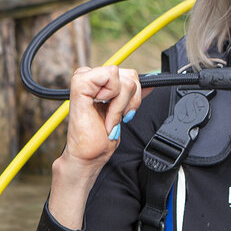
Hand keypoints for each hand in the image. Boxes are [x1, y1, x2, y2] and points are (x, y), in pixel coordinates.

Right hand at [48, 66, 142, 229]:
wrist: (89, 156)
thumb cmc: (101, 138)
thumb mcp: (123, 112)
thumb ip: (132, 96)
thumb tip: (150, 84)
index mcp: (99, 83)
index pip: (130, 74)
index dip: (135, 96)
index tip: (124, 114)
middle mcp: (91, 77)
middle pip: (130, 75)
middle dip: (131, 101)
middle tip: (117, 118)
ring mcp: (84, 78)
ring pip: (125, 79)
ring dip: (121, 105)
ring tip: (109, 118)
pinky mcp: (80, 84)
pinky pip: (111, 77)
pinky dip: (114, 100)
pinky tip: (102, 109)